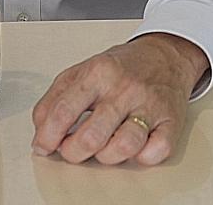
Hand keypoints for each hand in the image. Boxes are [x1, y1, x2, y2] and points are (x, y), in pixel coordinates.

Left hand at [31, 33, 207, 166]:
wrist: (165, 55)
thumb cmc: (121, 67)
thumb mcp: (81, 71)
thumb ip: (54, 99)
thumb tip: (41, 134)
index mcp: (99, 72)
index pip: (64, 111)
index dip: (48, 136)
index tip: (44, 146)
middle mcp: (125, 88)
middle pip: (91, 137)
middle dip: (74, 153)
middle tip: (73, 149)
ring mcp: (150, 105)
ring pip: (122, 147)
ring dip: (106, 156)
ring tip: (104, 146)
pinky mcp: (171, 120)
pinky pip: (155, 152)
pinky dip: (142, 156)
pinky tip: (135, 146)